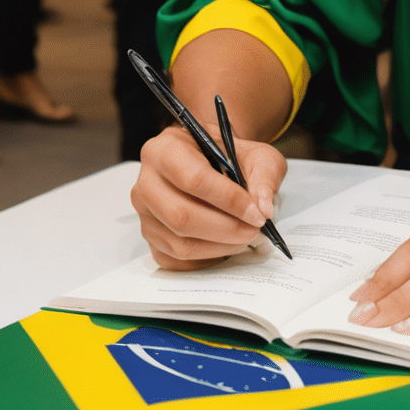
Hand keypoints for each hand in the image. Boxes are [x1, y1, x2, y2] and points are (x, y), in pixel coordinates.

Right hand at [131, 125, 287, 268]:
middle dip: (225, 229)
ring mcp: (144, 214)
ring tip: (245, 237)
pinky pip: (176, 259)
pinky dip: (206, 258)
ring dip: (219, 246)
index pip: (194, 179)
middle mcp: (146, 183)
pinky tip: (226, 245)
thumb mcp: (255, 153)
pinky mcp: (149, 238)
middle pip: (181, 216)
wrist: (209, 162)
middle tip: (254, 230)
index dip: (229, 200)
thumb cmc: (229, 156)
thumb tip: (264, 209)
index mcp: (165, 149)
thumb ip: (265, 175)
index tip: (256, 213)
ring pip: (179, 242)